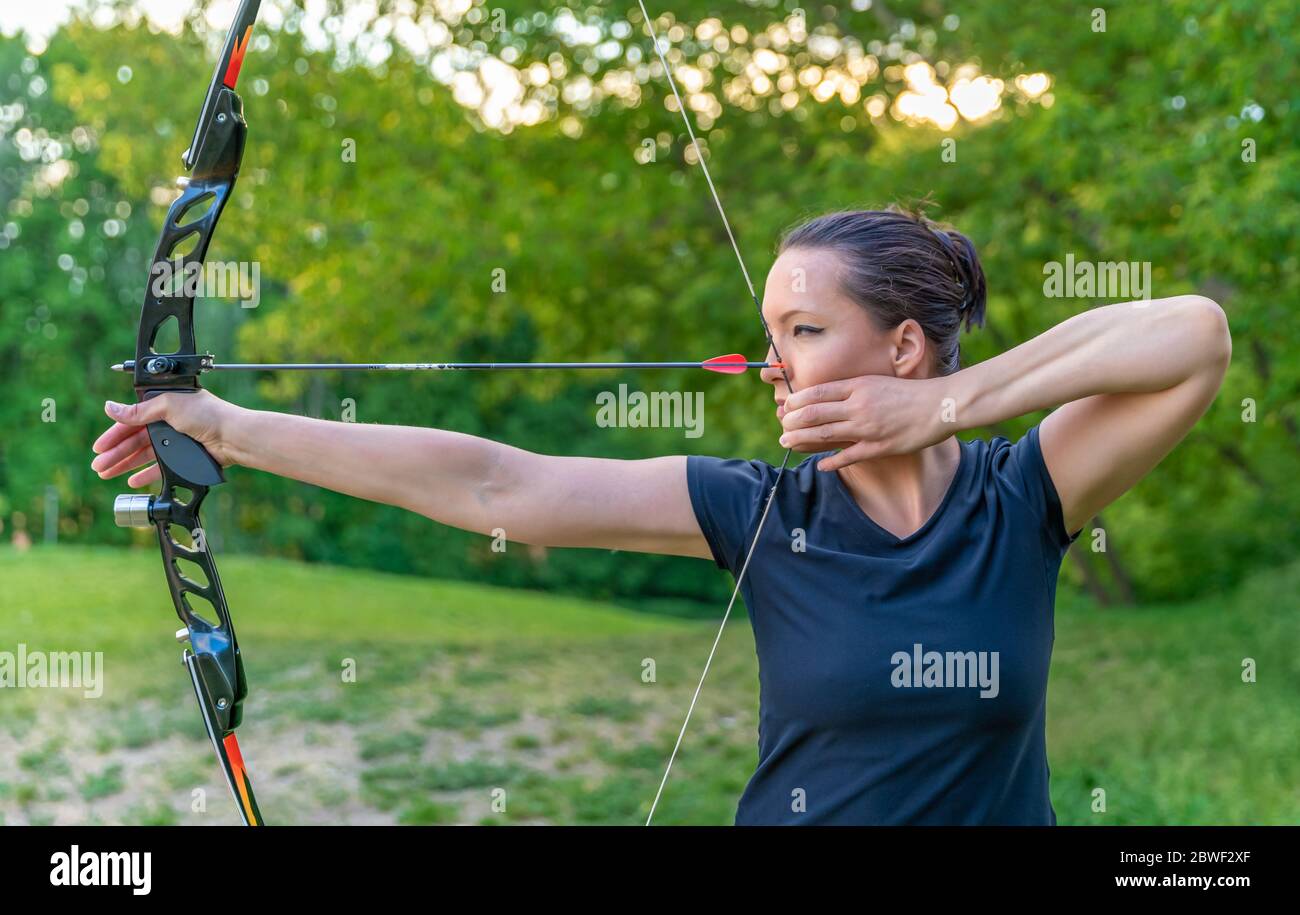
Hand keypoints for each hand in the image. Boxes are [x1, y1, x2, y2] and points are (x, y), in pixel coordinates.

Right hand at [92, 389, 242, 487]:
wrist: (233, 436)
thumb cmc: (207, 415)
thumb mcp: (169, 405)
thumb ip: (139, 410)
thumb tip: (110, 407)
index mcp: (164, 405)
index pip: (132, 420)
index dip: (115, 433)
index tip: (99, 447)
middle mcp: (169, 422)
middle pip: (135, 440)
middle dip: (115, 452)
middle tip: (99, 465)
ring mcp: (177, 440)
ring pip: (144, 454)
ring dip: (125, 464)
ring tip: (107, 473)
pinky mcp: (185, 456)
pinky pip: (160, 467)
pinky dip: (146, 473)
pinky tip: (132, 480)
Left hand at [778, 374, 951, 471]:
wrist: (939, 405)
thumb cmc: (909, 393)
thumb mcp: (877, 382)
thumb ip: (853, 389)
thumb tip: (827, 397)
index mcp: (858, 386)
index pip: (817, 393)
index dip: (797, 401)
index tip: (786, 407)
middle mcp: (858, 406)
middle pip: (814, 414)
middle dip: (793, 422)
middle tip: (783, 428)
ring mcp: (867, 428)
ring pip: (825, 435)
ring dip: (802, 440)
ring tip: (788, 442)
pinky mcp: (878, 447)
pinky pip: (848, 456)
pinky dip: (831, 461)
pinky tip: (820, 464)